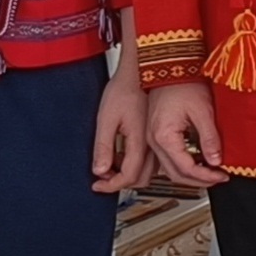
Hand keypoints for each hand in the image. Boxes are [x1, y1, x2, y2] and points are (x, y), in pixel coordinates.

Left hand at [90, 72, 151, 194]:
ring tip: (112, 165)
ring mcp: (157, 140)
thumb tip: (100, 169)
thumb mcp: (106, 118)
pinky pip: (151, 160)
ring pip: (148, 171)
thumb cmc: (125, 88)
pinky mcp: (157, 135)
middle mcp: (153, 144)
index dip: (110, 185)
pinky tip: (123, 154)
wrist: (141, 70)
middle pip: (141, 179)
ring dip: (129, 174)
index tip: (97, 185)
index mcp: (140, 142)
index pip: (128, 177)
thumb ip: (104, 146)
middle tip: (103, 177)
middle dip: (120, 183)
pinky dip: (136, 164)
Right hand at [146, 81, 227, 186]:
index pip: (186, 168)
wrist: (169, 65)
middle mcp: (154, 140)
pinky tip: (199, 161)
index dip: (206, 176)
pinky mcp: (156, 133)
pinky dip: (184, 164)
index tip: (222, 176)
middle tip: (218, 178)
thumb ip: (209, 138)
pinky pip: (168, 157)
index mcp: (163, 136)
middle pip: (176, 174)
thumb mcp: (202, 111)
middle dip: (199, 180)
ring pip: (170, 168)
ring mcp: (153, 138)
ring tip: (211, 173)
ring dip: (191, 174)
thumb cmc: (182, 82)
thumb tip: (216, 160)